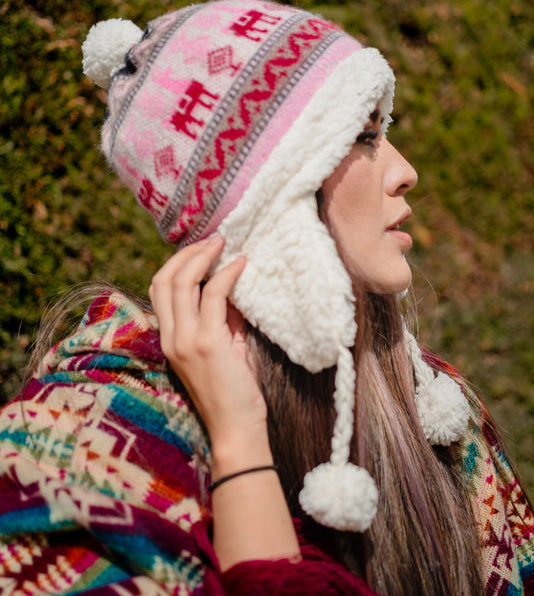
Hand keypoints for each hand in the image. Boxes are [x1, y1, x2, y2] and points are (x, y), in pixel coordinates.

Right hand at [150, 235, 299, 568]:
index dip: (176, 264)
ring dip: (203, 256)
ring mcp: (186, 340)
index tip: (200, 249)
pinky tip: (240, 264)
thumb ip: (221, 318)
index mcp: (169, 339)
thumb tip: (230, 286)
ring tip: (223, 243)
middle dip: (187, 253)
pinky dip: (226, 274)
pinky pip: (213, 295)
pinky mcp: (207, 343)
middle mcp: (171, 338)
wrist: (236, 429)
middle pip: (164, 280)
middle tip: (212, 239)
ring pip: (182, 282)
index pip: (158, 290)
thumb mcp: (224, 347)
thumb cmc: (234, 392)